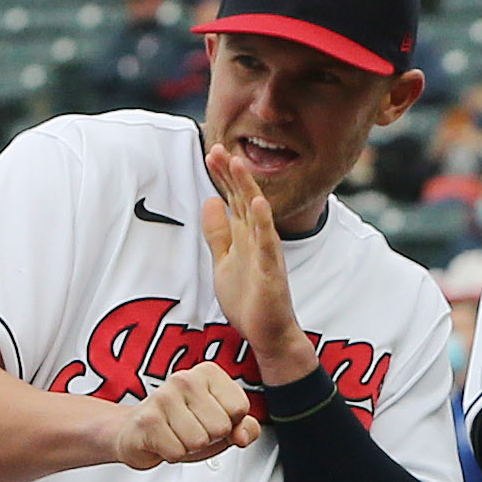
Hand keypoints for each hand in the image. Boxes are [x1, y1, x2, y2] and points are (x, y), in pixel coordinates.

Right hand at [111, 359, 258, 468]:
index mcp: (208, 373)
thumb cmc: (181, 425)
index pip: (240, 408)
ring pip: (199, 441)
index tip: (211, 419)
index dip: (229, 424)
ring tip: (177, 435)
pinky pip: (177, 452)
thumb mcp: (221, 425)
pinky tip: (163, 441)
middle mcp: (185, 379)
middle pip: (221, 427)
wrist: (136, 431)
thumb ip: (245, 428)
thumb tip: (243, 435)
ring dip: (189, 447)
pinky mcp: (148, 420)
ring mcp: (164, 397)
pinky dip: (172, 454)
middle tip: (191, 430)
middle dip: (209, 438)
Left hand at [204, 144, 314, 384]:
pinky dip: (263, 222)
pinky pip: (268, 243)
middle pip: (244, 198)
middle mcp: (258, 238)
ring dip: (247, 188)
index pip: (233, 198)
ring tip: (238, 164)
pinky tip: (258, 203)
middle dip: (231, 174)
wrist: (268, 334)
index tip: (212, 151)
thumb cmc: (249, 300)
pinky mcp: (271, 271)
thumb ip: (218, 233)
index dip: (223, 176)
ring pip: (257, 214)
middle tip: (217, 148)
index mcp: (245, 235)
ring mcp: (266, 253)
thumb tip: (210, 201)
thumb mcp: (223, 261)